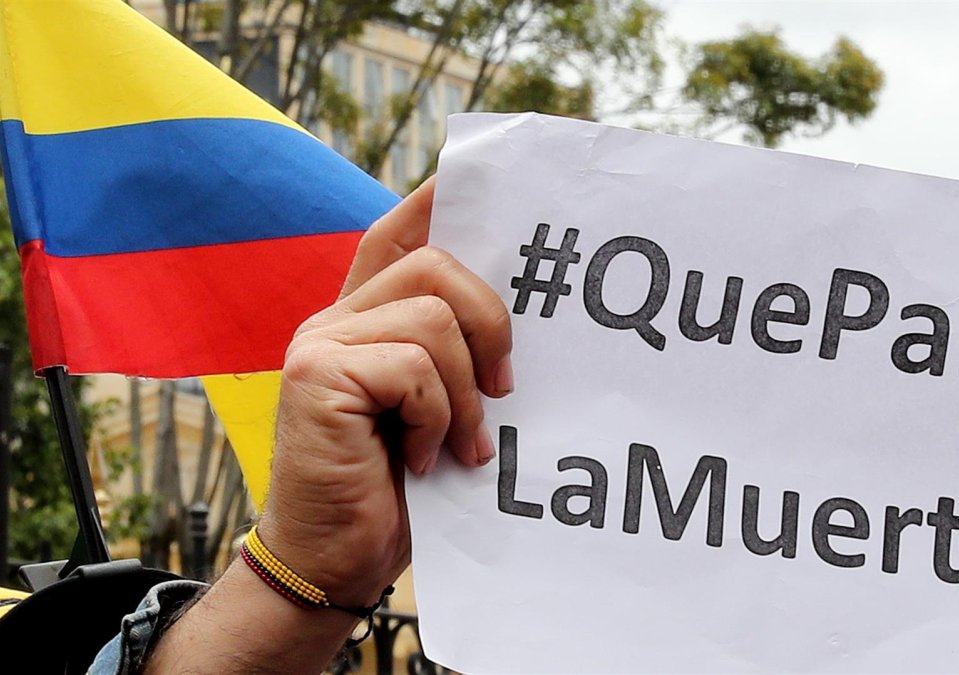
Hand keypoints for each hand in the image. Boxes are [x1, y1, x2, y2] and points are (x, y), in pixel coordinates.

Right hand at [146, 178, 509, 672]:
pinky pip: (416, 365)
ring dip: (467, 392)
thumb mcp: (439, 410)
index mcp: (365, 320)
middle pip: (437, 262)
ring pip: (434, 316)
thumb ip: (455, 355)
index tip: (469, 171)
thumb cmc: (397, 489)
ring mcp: (320, 341)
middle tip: (504, 390)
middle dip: (491, 323)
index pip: (398, 236)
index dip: (434, 199)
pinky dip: (440, 417)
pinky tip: (427, 459)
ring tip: (462, 444)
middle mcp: (336, 317)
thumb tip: (518, 316)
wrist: (337, 559)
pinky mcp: (318, 373)